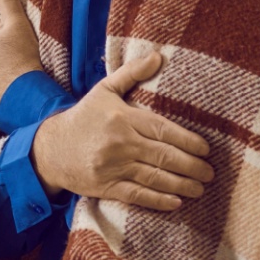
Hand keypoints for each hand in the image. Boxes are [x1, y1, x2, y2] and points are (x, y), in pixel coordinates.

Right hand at [30, 51, 213, 210]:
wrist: (49, 149)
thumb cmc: (83, 118)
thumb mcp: (104, 91)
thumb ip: (132, 73)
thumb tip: (158, 56)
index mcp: (123, 119)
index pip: (163, 130)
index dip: (188, 141)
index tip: (206, 149)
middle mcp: (120, 144)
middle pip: (163, 156)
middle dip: (191, 166)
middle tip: (210, 172)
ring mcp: (113, 168)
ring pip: (154, 178)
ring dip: (181, 185)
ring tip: (200, 189)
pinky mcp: (106, 187)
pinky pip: (137, 196)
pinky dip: (158, 201)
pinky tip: (176, 203)